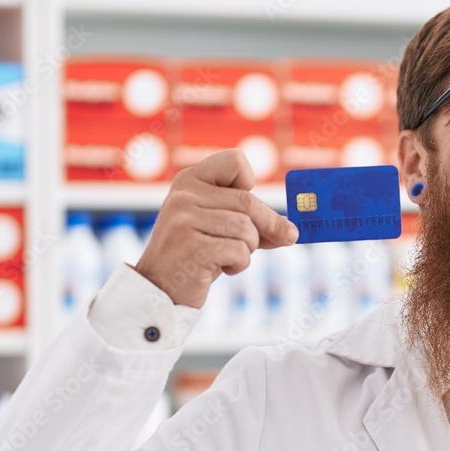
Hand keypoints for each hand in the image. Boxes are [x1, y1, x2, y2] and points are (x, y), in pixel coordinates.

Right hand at [135, 149, 297, 307]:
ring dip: (249, 249)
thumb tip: (290, 230)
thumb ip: (250, 220)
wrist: (159, 289)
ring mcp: (185, 221)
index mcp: (189, 180)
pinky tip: (219, 269)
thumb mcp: (219, 228)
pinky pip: (239, 252)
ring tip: (229, 257)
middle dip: (270, 225)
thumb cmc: (195, 256)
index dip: (250, 184)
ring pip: (247, 229)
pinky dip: (239, 264)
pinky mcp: (192, 248)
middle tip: (286, 238)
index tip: (250, 206)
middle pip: (249, 202)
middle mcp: (184, 195)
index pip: (236, 161)